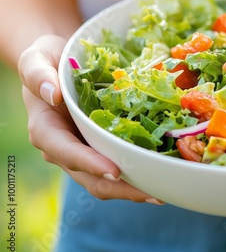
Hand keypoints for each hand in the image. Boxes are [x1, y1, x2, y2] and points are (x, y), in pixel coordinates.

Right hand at [18, 35, 163, 204]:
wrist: (61, 61)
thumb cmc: (48, 59)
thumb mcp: (37, 58)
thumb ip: (37, 74)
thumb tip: (52, 93)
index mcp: (46, 129)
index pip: (66, 151)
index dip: (89, 163)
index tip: (114, 171)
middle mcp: (63, 148)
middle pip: (90, 177)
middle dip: (120, 188)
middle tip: (153, 193)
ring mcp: (83, 151)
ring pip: (106, 180)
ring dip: (133, 189)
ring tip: (162, 192)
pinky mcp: (100, 148)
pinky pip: (118, 167)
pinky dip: (137, 174)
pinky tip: (160, 174)